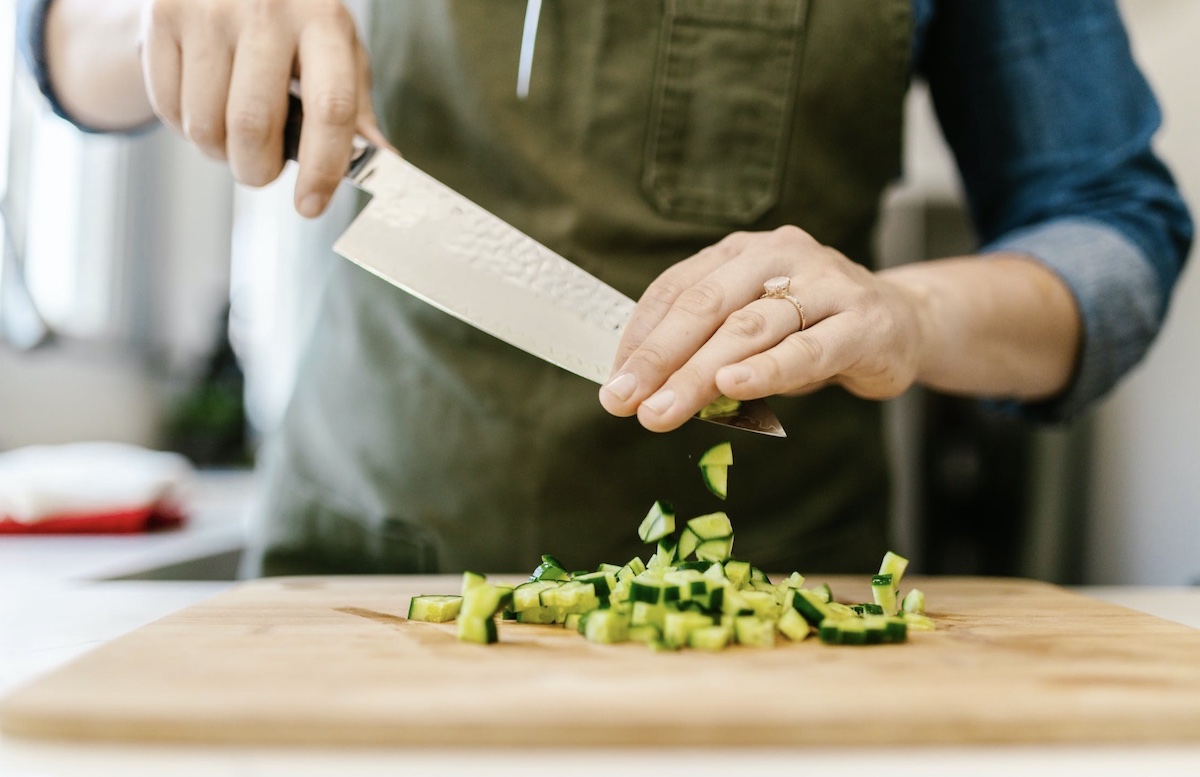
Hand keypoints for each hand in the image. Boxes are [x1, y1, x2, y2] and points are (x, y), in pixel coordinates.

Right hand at [138, 0, 390, 216]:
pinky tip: (203, 105)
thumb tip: (385, 164)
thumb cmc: (297, 23)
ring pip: (205, 125)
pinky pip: (168, 107)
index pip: (330, 108)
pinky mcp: (161, 14)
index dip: (322, 168)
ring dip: (219, 153)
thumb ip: (355, 109)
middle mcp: (265, 7)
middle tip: (260, 170)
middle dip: (257, 170)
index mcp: (323, 19)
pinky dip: (185, 128)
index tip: (310, 206)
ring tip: (232, 135)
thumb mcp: (337, 52)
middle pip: (253, 125)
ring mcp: (208, 8)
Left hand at [598, 226, 926, 431]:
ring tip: (663, 409)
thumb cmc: (812, 330)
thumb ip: (707, 350)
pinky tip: (733, 386)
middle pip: (707, 306)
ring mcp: (825, 282)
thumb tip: (643, 388)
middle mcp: (781, 254)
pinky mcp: (863, 320)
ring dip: (700, 373)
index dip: (641, 337)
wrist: (902, 323)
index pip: (678, 289)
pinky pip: (808, 348)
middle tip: (626, 402)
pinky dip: (768, 368)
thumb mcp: (753, 332)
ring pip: (751, 327)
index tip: (613, 384)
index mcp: (742, 252)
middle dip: (660, 357)